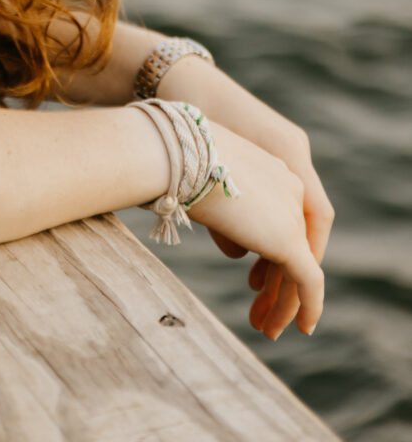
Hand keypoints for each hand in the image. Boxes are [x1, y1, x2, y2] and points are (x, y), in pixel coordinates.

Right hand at [182, 121, 324, 337]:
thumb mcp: (207, 191)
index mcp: (270, 168)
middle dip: (277, 284)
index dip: (268, 253)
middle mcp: (289, 187)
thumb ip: (229, 222)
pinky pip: (309, 281)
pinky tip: (302, 328)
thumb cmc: (177, 165)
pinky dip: (309, 307)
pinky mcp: (290, 240)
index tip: (253, 280)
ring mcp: (292, 213)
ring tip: (269, 330)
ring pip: (300, 267)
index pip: (279, 219)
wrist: (180, 154)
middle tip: (260, 314)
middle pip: (292, 245)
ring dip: (285, 302)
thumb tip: (239, 253)